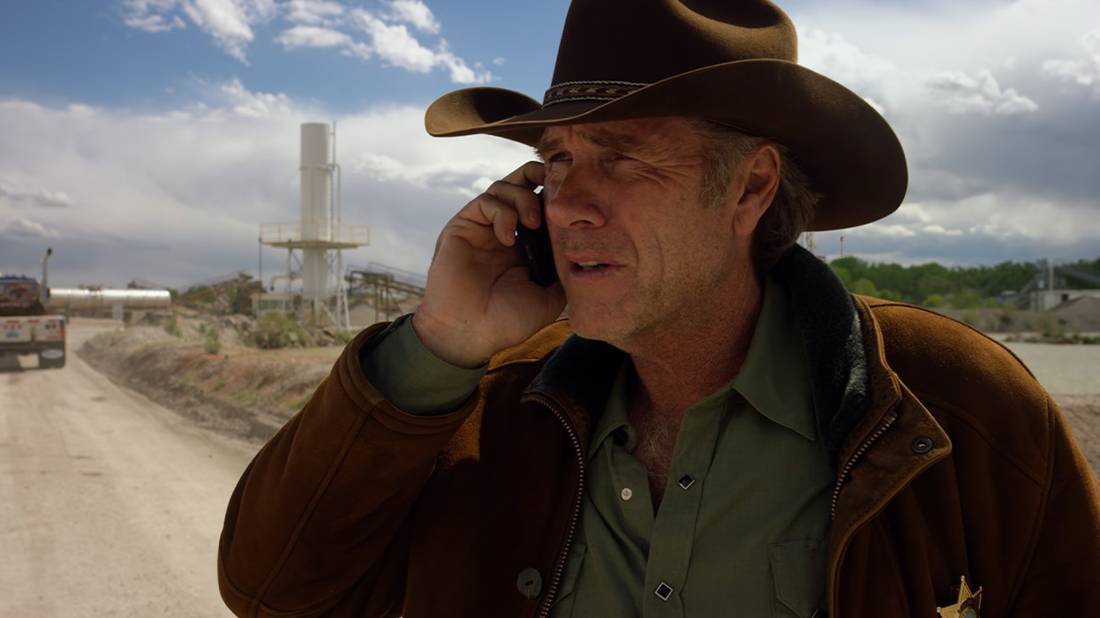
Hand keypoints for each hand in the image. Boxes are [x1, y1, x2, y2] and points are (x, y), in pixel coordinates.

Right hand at [413, 161, 565, 367]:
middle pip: (523, 182)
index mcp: (528, 243)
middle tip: (557, 192)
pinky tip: (508, 238)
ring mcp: (484, 226)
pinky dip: (502, 212)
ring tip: (533, 224)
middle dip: (541, 177)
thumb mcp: (551, 297)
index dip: (558, 195)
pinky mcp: (464, 226)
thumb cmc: (508, 321)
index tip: (577, 199)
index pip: (544, 203)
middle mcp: (506, 229)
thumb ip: (566, 270)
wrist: (471, 333)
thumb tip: (587, 249)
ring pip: (505, 187)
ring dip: (524, 198)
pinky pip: (486, 202)